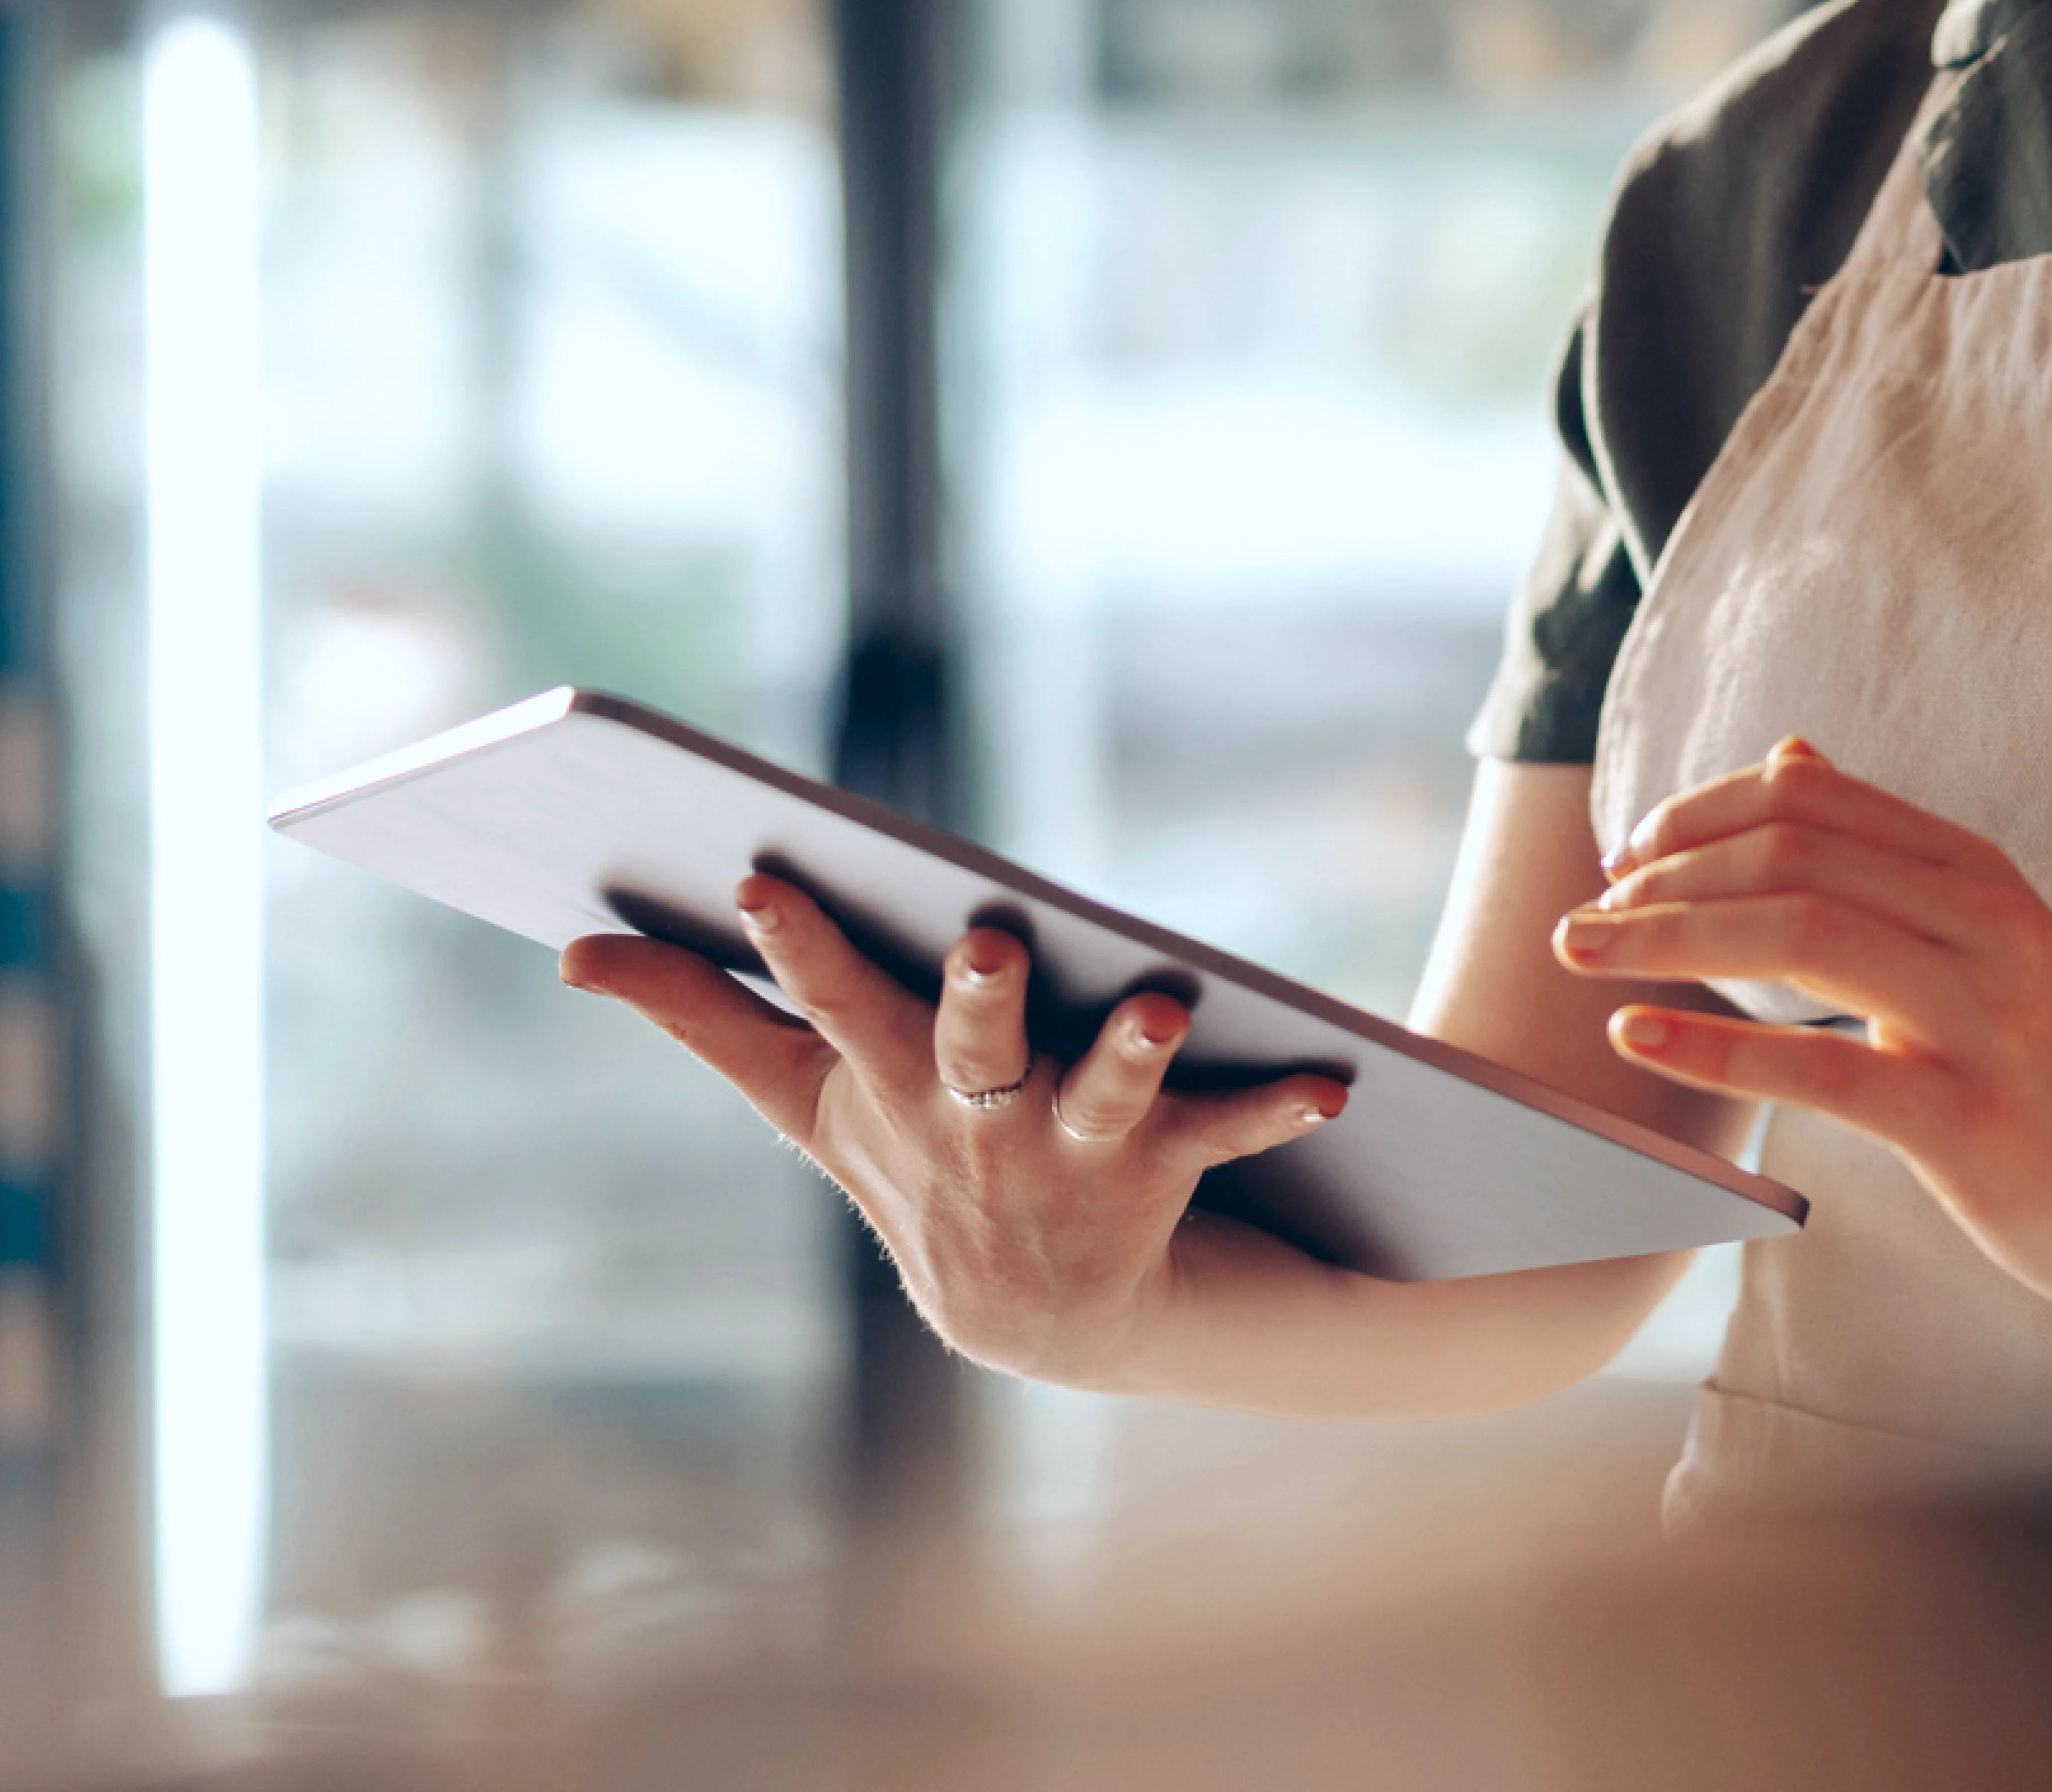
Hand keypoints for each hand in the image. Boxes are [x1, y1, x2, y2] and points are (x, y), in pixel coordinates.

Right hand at [562, 875, 1345, 1382]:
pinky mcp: (1158, 1174)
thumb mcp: (808, 1099)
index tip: (767, 876)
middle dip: (973, 999)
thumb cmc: (913, 1163)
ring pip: (1102, 1095)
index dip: (798, 942)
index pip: (828, 1001)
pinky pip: (1224, 1133)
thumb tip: (574, 949)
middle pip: (966, 1045)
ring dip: (1130, 1053)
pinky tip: (1334, 1081)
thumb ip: (700, 1015)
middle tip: (989, 943)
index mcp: (887, 1083)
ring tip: (1158, 1007)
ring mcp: (1067, 1154)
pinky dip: (1278, 1105)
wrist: (1038, 1319)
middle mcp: (973, 1121)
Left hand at [1554, 742, 2051, 1328]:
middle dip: (1663, 874)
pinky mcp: (1965, 1120)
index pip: (1811, 800)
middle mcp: (1978, 924)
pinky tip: (1636, 1040)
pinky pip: (1820, 1070)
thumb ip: (1886, 850)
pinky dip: (1713, 1048)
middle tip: (1582, 913)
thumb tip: (1789, 757)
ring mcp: (1977, 1019)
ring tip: (1583, 954)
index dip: (1701, 813)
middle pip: (1789, 857)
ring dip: (1666, 938)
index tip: (1630, 852)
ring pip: (1796, 937)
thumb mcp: (1988, 930)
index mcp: (1974, 871)